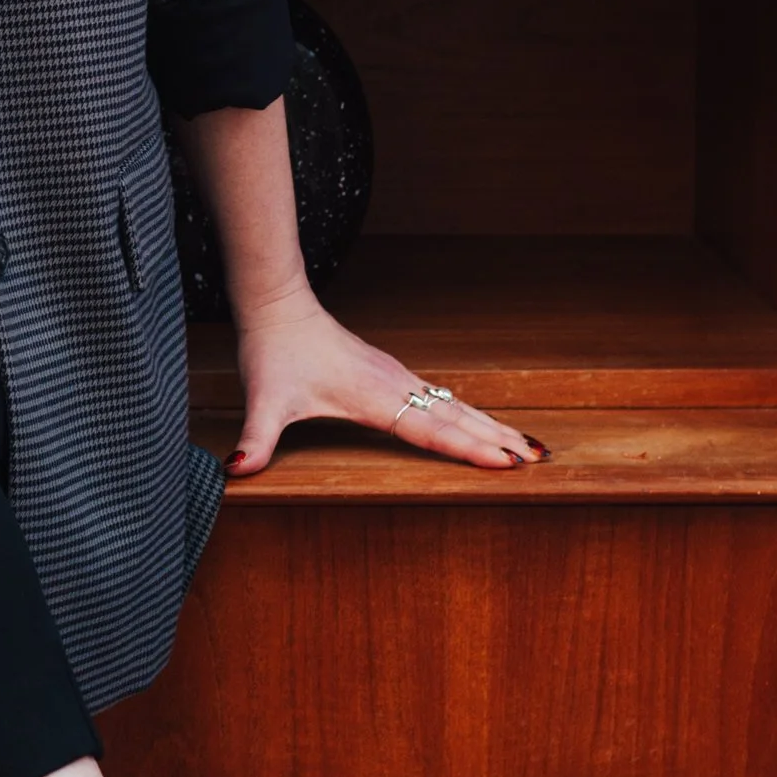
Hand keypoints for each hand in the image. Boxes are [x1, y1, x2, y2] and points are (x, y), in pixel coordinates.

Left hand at [229, 285, 541, 477]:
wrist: (278, 307)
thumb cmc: (274, 354)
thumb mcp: (262, 401)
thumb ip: (256, 438)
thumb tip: (237, 469)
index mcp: (375, 397)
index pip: (431, 429)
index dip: (469, 448)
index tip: (507, 463)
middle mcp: (395, 385)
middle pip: (458, 416)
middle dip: (498, 439)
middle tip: (539, 460)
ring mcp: (397, 377)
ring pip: (456, 404)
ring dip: (492, 425)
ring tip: (528, 446)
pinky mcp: (391, 373)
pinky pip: (441, 397)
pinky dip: (470, 412)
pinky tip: (481, 420)